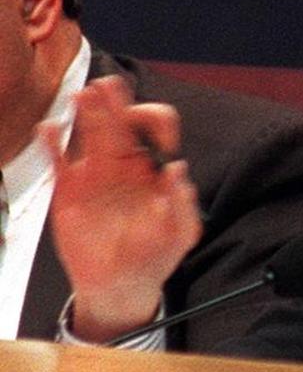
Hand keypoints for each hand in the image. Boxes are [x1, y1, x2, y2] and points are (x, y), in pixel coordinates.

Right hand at [40, 76, 201, 342]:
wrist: (121, 284)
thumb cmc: (157, 255)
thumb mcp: (182, 234)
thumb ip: (183, 204)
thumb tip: (177, 170)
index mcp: (154, 167)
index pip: (157, 128)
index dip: (156, 120)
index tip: (152, 127)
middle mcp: (125, 163)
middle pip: (120, 122)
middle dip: (116, 102)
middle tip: (108, 86)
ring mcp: (95, 174)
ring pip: (90, 133)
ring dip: (87, 112)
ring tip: (83, 96)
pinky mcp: (69, 191)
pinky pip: (59, 160)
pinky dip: (53, 143)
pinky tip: (50, 129)